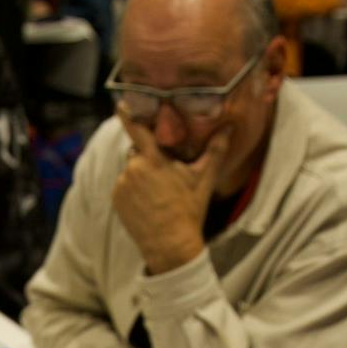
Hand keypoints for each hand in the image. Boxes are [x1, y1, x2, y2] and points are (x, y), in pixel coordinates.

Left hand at [112, 111, 230, 275]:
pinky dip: (134, 188)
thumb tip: (230, 127)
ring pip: (131, 168)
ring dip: (142, 173)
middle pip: (138, 151)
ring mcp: (122, 185)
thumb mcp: (204, 179)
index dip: (128, 113)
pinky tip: (149, 202)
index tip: (121, 102)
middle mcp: (133, 169)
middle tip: (167, 174)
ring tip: (159, 193)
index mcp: (153, 160)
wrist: (171, 245)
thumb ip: (215, 149)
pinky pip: (124, 185)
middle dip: (150, 156)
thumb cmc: (189, 210)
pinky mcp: (116, 198)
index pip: (136, 128)